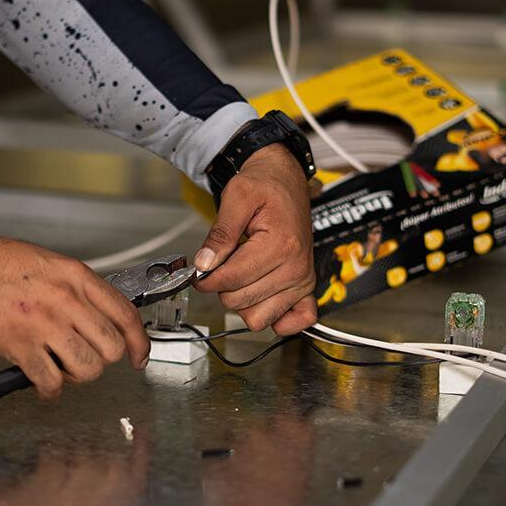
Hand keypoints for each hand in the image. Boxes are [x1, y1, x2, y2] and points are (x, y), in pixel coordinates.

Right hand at [0, 231, 149, 399]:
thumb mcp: (52, 265)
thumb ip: (80, 290)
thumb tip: (102, 315)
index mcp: (77, 277)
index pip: (125, 314)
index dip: (139, 341)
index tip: (140, 355)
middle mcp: (66, 300)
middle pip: (111, 346)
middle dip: (104, 359)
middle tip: (90, 357)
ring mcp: (44, 324)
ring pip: (88, 367)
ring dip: (79, 375)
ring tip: (65, 368)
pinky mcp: (20, 346)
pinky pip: (51, 381)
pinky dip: (51, 390)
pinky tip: (45, 383)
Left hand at [194, 143, 316, 334]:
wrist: (286, 182)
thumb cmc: (265, 186)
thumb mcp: (237, 197)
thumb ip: (219, 234)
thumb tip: (204, 265)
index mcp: (281, 245)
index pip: (230, 280)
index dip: (206, 278)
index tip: (199, 269)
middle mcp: (296, 268)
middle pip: (240, 302)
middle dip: (223, 287)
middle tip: (223, 265)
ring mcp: (303, 282)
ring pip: (257, 318)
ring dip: (242, 302)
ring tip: (242, 276)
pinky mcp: (306, 289)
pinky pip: (291, 323)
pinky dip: (275, 318)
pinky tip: (262, 299)